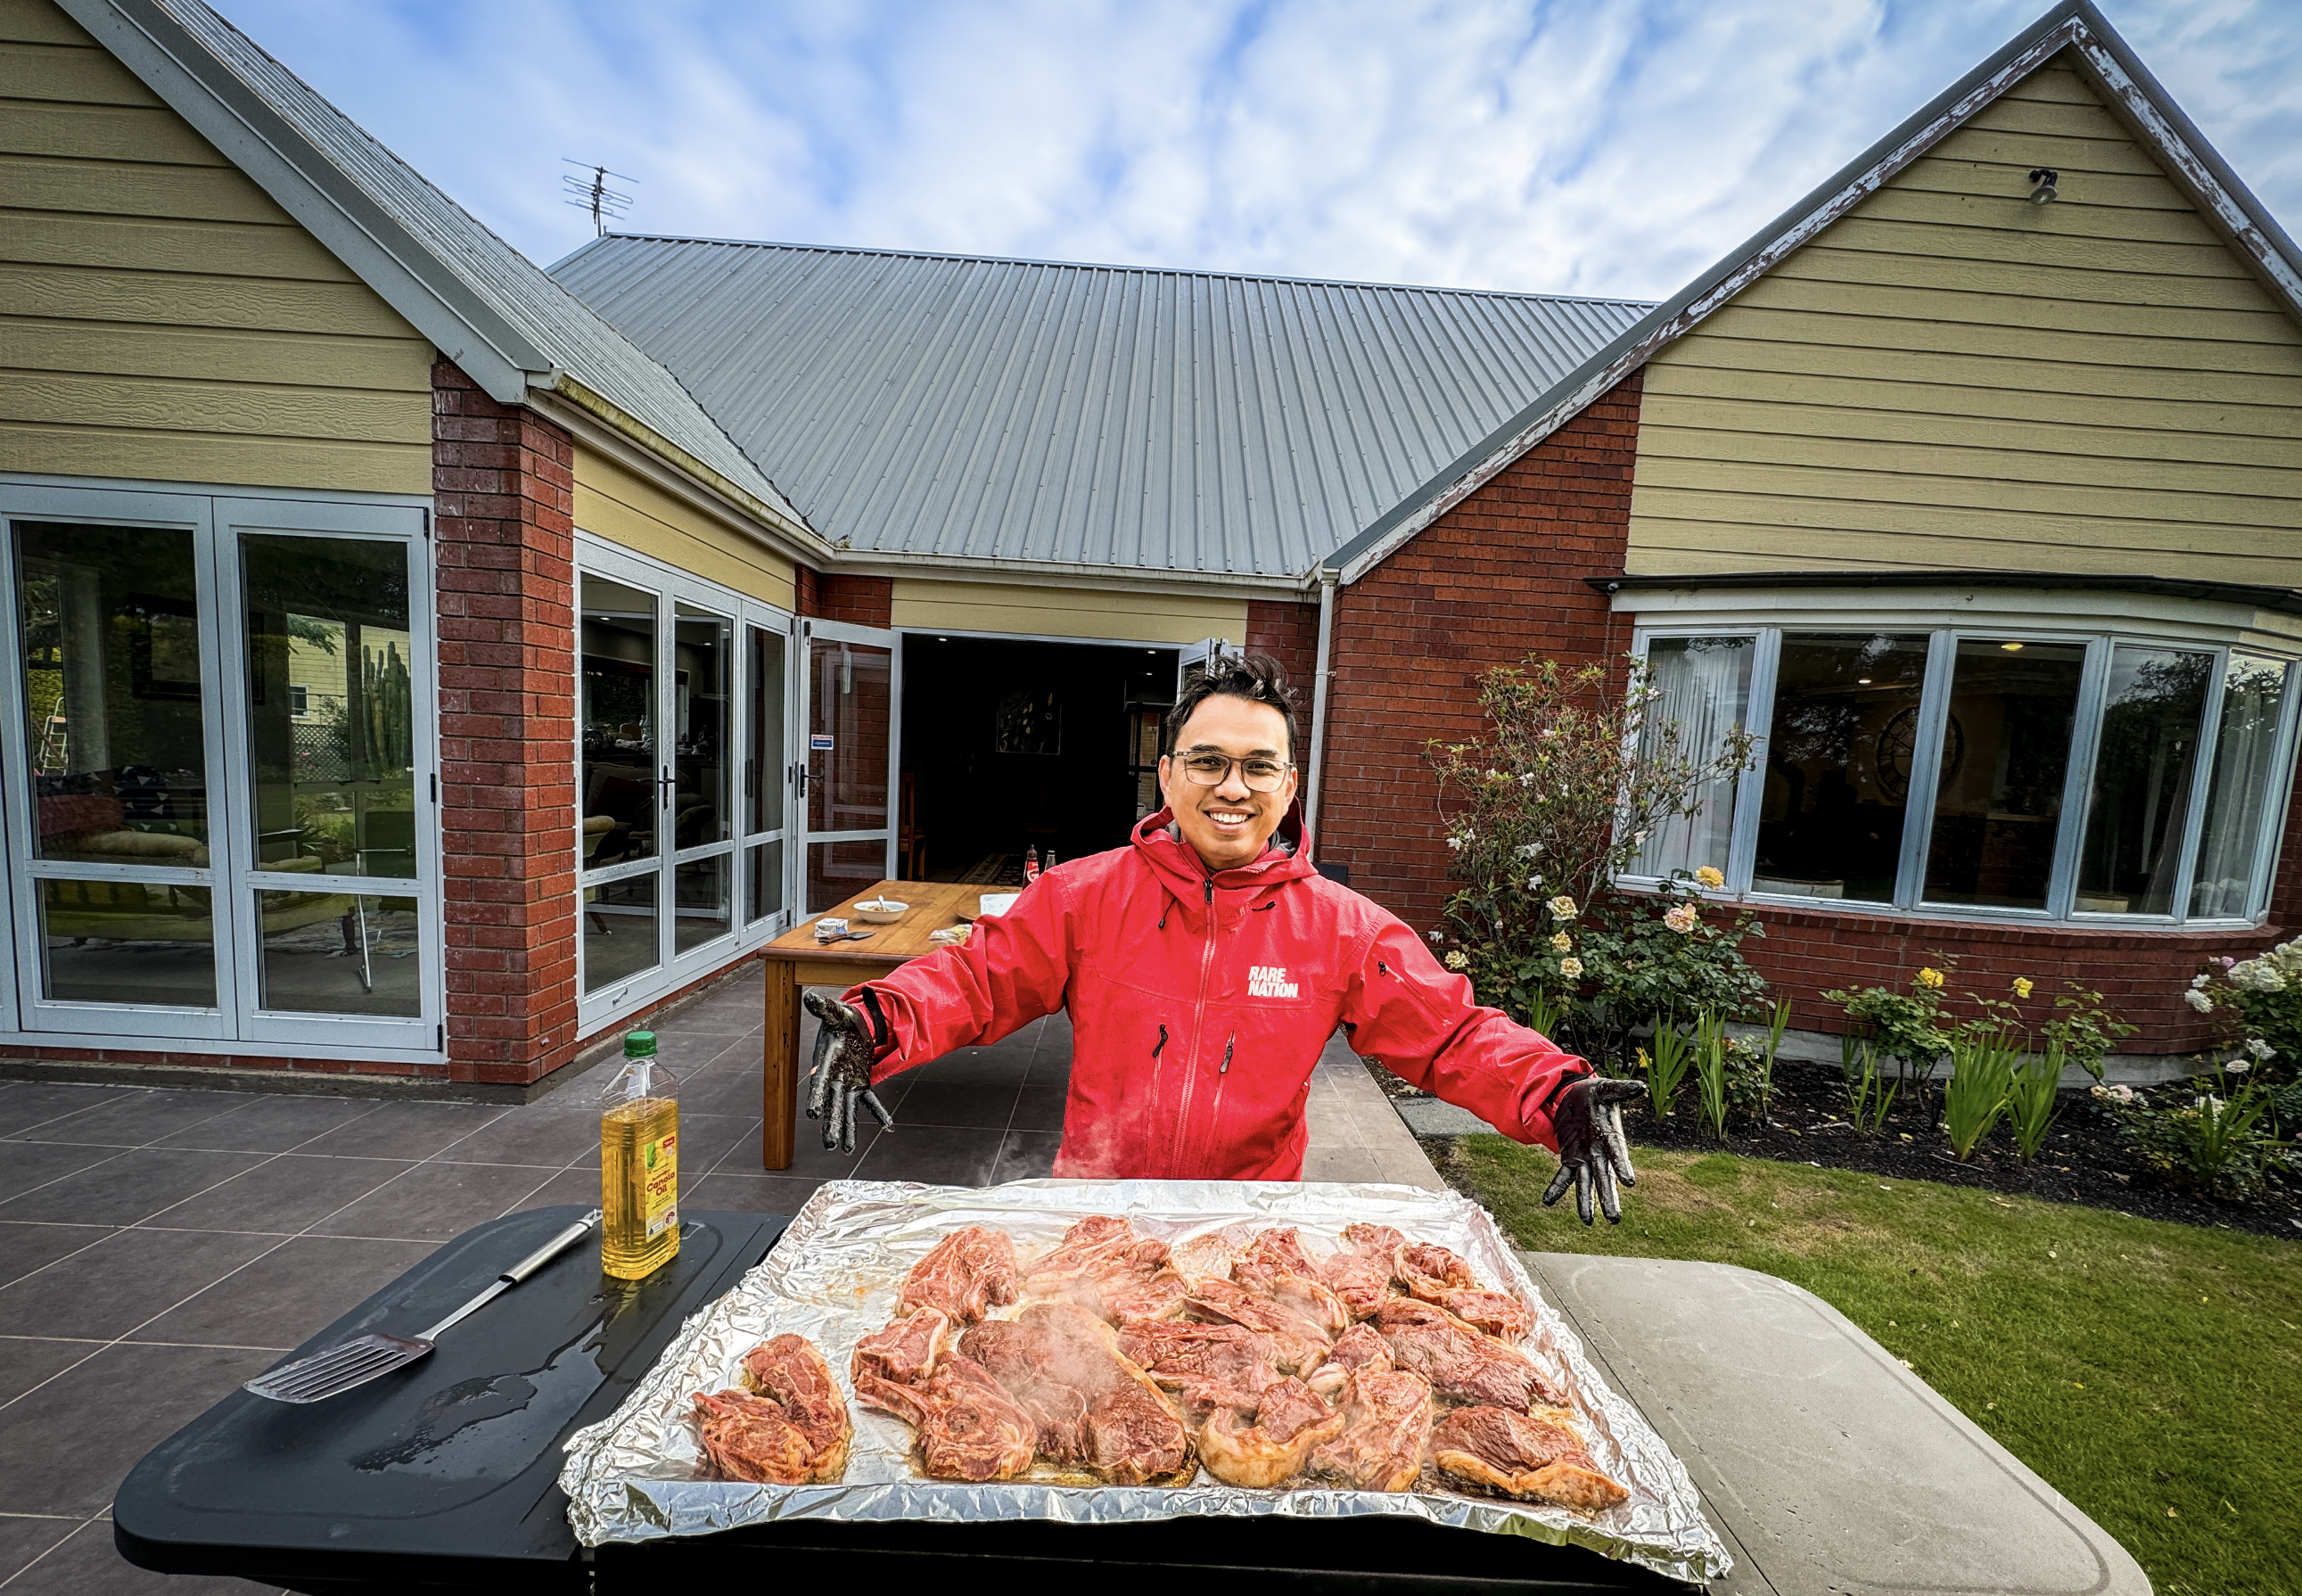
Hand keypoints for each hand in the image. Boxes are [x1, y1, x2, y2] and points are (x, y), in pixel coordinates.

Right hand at [802, 991, 895, 1152]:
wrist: (850, 1027)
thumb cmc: (840, 1020)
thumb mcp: (834, 1012)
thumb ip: (823, 1008)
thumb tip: (810, 998)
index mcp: (825, 1062)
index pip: (818, 1083)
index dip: (815, 1097)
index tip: (811, 1114)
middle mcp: (834, 1078)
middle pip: (832, 1104)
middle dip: (831, 1124)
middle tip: (830, 1145)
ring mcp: (847, 1084)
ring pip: (846, 1110)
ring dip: (847, 1129)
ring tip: (846, 1150)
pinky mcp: (860, 1084)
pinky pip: (869, 1101)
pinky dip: (878, 1112)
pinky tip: (888, 1125)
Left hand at [1542, 1077, 1644, 1224]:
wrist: (1575, 1097)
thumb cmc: (1594, 1094)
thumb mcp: (1605, 1089)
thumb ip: (1620, 1089)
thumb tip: (1640, 1087)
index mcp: (1611, 1136)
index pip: (1618, 1153)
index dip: (1623, 1166)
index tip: (1629, 1182)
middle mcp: (1600, 1152)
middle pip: (1605, 1177)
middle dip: (1608, 1198)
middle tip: (1614, 1219)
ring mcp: (1584, 1157)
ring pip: (1586, 1183)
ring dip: (1586, 1202)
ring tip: (1586, 1221)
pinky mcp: (1570, 1158)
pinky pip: (1563, 1176)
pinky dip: (1556, 1188)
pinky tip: (1548, 1201)